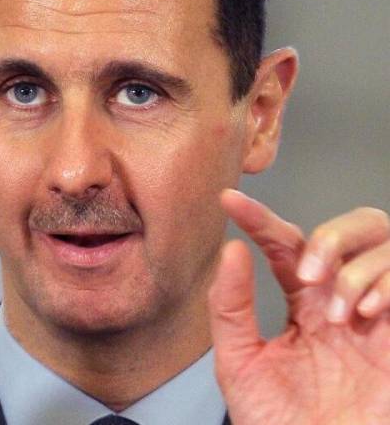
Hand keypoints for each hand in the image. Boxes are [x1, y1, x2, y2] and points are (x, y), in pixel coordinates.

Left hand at [209, 189, 389, 424]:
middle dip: (330, 236)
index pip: (285, 243)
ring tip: (339, 315)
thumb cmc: (279, 424)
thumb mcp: (241, 364)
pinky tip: (368, 313)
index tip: (229, 201)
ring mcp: (378, 315)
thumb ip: (231, 307)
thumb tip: (231, 249)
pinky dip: (387, 282)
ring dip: (356, 269)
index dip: (258, 218)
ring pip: (383, 245)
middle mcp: (342, 299)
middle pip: (352, 229)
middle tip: (304, 273)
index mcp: (303, 303)